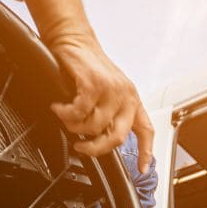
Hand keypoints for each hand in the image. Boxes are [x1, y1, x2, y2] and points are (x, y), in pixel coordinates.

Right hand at [48, 34, 153, 173]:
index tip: (144, 167)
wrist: (74, 39)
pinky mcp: (94, 84)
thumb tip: (99, 139)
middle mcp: (126, 95)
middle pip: (117, 137)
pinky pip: (78, 112)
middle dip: (96, 148)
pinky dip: (65, 114)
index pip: (146, 129)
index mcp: (132, 99)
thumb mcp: (106, 91)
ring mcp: (111, 89)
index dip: (146, 152)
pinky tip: (60, 108)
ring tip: (66, 118)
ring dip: (75, 127)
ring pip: (94, 126)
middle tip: (81, 147)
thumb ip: (108, 113)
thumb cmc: (87, 66)